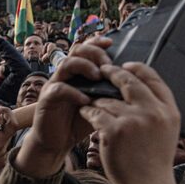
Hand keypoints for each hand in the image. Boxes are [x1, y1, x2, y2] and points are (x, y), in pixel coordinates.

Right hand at [15, 36, 111, 177]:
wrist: (56, 141)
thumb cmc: (80, 121)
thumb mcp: (101, 104)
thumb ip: (112, 92)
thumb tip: (137, 84)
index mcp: (79, 73)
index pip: (87, 48)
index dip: (97, 42)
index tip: (111, 43)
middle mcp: (66, 74)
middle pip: (77, 49)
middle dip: (94, 53)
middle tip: (108, 65)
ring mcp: (55, 84)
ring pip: (67, 63)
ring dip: (84, 67)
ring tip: (98, 77)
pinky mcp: (47, 99)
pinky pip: (59, 88)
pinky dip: (74, 92)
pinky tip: (86, 100)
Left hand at [78, 62, 184, 183]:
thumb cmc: (152, 160)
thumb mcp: (166, 131)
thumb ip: (156, 109)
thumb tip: (140, 87)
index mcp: (168, 111)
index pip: (153, 78)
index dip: (137, 68)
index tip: (125, 65)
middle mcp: (153, 112)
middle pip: (129, 81)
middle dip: (112, 73)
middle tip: (101, 70)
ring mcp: (133, 120)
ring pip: (107, 99)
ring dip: (97, 101)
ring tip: (93, 106)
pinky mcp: (114, 130)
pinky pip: (95, 111)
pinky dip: (88, 111)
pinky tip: (84, 113)